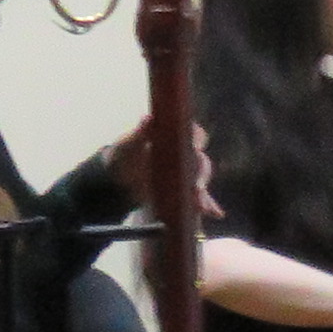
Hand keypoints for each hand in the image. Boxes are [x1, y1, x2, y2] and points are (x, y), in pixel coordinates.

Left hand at [99, 120, 224, 218]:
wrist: (117, 180)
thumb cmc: (124, 156)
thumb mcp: (129, 144)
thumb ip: (140, 133)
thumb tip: (147, 118)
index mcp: (175, 138)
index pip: (193, 134)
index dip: (198, 139)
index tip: (196, 145)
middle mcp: (185, 154)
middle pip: (201, 160)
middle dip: (201, 172)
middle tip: (196, 185)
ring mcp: (185, 173)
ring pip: (201, 179)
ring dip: (203, 191)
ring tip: (199, 202)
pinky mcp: (183, 189)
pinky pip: (198, 196)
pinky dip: (208, 204)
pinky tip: (214, 213)